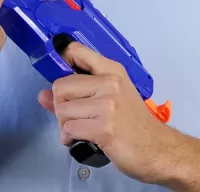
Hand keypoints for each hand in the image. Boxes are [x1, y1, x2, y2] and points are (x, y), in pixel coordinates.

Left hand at [37, 41, 172, 183]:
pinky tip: (82, 140)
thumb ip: (75, 94)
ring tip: (80, 130)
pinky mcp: (104, 127)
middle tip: (74, 117)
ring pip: (62, 110)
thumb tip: (43, 95)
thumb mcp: (110, 99)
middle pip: (61, 87)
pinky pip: (69, 129)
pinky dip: (69, 138)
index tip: (58, 70)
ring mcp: (107, 104)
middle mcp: (110, 82)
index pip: (77, 51)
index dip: (61, 59)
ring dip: (65, 125)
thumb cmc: (133, 123)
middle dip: (60, 107)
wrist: (156, 148)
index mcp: (112, 70)